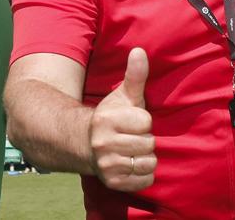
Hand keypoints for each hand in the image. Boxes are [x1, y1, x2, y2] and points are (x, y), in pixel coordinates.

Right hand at [89, 48, 155, 191]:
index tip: (132, 122)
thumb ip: (135, 74)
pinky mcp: (113, 183)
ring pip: (148, 163)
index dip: (143, 121)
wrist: (86, 145)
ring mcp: (107, 165)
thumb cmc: (112, 117)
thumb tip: (140, 50)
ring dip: (145, 157)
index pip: (146, 122)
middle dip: (144, 140)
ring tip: (132, 150)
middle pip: (148, 143)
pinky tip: (131, 164)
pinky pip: (145, 181)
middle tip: (131, 137)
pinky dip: (143, 175)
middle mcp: (103, 144)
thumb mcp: (123, 95)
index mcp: (107, 120)